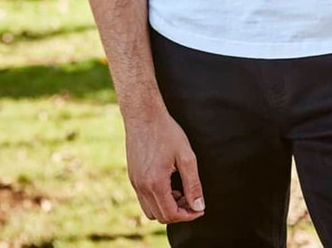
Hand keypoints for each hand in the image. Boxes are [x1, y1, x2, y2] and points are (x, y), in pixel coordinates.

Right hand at [124, 108, 205, 223]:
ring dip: (166, 207)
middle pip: (161, 216)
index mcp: (155, 183)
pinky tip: (168, 184)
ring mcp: (135, 183)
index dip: (187, 215)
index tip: (199, 208)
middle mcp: (142, 187)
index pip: (171, 214)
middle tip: (192, 200)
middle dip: (179, 212)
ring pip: (150, 211)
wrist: (143, 115)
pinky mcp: (132, 177)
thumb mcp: (186, 156)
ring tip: (180, 192)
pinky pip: (144, 199)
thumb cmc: (166, 132)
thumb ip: (193, 184)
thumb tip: (199, 206)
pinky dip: (157, 199)